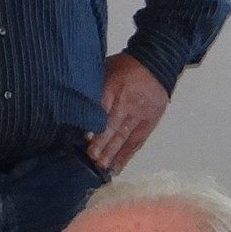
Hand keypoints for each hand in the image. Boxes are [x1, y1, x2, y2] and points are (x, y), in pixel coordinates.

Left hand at [87, 54, 168, 173]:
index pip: (103, 108)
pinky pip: (136, 142)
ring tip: (102, 167)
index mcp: (115, 88)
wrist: (156, 64)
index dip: (95, 124)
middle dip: (103, 143)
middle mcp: (128, 103)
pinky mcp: (150, 123)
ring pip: (125, 137)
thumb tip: (73, 105)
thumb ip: (93, 88)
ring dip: (113, 153)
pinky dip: (126, 156)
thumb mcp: (106, 69)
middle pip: (114, 126)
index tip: (85, 138)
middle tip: (92, 157)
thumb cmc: (125, 67)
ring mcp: (140, 115)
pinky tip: (116, 167)